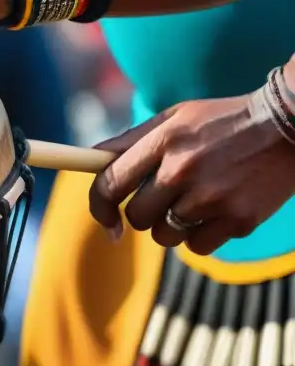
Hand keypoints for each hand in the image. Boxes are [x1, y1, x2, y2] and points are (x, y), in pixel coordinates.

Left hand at [89, 94, 294, 254]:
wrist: (289, 125)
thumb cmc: (223, 122)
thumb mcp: (174, 118)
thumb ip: (130, 141)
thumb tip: (90, 160)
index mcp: (163, 140)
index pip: (109, 183)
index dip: (99, 206)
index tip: (107, 219)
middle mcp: (182, 170)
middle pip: (136, 216)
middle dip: (144, 214)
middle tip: (165, 200)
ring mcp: (211, 197)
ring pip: (164, 236)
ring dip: (172, 226)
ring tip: (196, 201)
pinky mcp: (238, 220)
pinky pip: (197, 248)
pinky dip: (201, 237)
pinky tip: (217, 212)